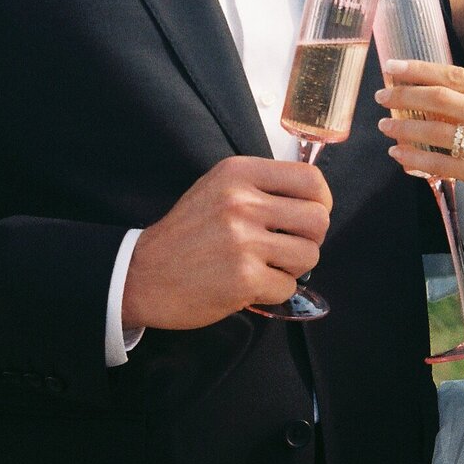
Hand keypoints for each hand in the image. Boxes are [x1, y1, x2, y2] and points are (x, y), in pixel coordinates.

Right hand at [122, 156, 331, 329]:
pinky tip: (251, 284)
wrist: (141, 273)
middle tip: (290, 244)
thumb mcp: (219, 187)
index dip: (322, 200)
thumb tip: (315, 200)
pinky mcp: (243, 278)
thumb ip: (262, 186)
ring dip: (295, 266)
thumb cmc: (188, 231)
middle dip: (311, 237)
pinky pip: (288, 287)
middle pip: (318, 219)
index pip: (310, 179)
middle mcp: (242, 202)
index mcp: (239, 173)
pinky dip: (275, 290)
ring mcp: (243, 241)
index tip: (312, 213)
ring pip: (310, 254)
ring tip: (269, 264)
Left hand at [376, 60, 463, 234]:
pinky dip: (414, 159)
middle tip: (381, 96)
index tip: (393, 67)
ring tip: (384, 125)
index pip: (455, 75)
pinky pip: (441, 164)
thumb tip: (437, 94)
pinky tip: (399, 155)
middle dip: (404, 95)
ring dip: (403, 127)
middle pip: (441, 98)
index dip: (419, 69)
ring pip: (436, 131)